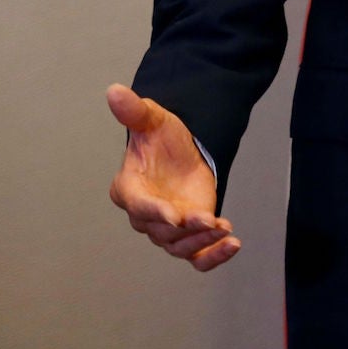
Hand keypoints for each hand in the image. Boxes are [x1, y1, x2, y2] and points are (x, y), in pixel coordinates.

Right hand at [105, 84, 241, 271]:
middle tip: (211, 221)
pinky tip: (233, 245)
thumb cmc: (162, 137)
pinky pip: (196, 257)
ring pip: (179, 247)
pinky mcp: (189, 235)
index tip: (175, 215)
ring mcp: (167, 228)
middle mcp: (145, 214)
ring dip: (202, 243)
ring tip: (225, 232)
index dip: (154, 212)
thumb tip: (114, 91)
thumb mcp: (153, 119)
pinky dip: (212, 257)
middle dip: (186, 231)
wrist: (185, 150)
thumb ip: (135, 111)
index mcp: (129, 189)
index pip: (138, 206)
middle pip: (161, 232)